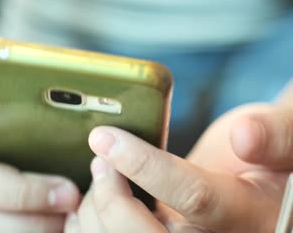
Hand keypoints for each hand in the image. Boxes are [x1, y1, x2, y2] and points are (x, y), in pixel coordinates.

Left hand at [65, 82, 292, 231]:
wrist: (262, 180)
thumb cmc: (274, 155)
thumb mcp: (287, 136)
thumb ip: (276, 135)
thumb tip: (244, 136)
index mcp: (246, 215)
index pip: (193, 197)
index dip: (145, 166)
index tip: (105, 137)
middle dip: (110, 199)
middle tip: (99, 160)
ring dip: (95, 214)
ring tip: (96, 174)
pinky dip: (90, 226)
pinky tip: (86, 203)